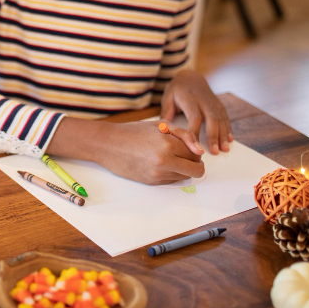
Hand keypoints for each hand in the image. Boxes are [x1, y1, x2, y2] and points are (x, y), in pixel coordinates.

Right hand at [46, 117, 203, 185]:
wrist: (108, 144)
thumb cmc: (134, 132)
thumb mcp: (161, 125)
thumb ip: (185, 135)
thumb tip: (200, 151)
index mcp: (168, 144)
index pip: (196, 154)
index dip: (194, 150)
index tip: (186, 146)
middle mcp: (164, 161)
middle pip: (196, 170)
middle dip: (195, 164)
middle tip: (184, 156)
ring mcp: (157, 174)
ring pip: (185, 177)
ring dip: (182, 169)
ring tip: (168, 158)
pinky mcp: (151, 182)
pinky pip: (171, 181)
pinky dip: (170, 173)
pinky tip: (157, 164)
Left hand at [160, 70, 232, 153]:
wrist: (191, 76)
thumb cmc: (177, 90)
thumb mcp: (168, 97)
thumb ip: (167, 112)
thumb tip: (164, 130)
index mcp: (190, 99)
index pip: (194, 117)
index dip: (196, 132)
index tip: (195, 146)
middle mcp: (204, 101)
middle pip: (211, 119)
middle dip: (214, 136)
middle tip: (214, 151)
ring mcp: (213, 103)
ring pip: (221, 120)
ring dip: (224, 135)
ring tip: (224, 149)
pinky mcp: (219, 105)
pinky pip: (225, 117)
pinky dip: (228, 129)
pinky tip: (230, 139)